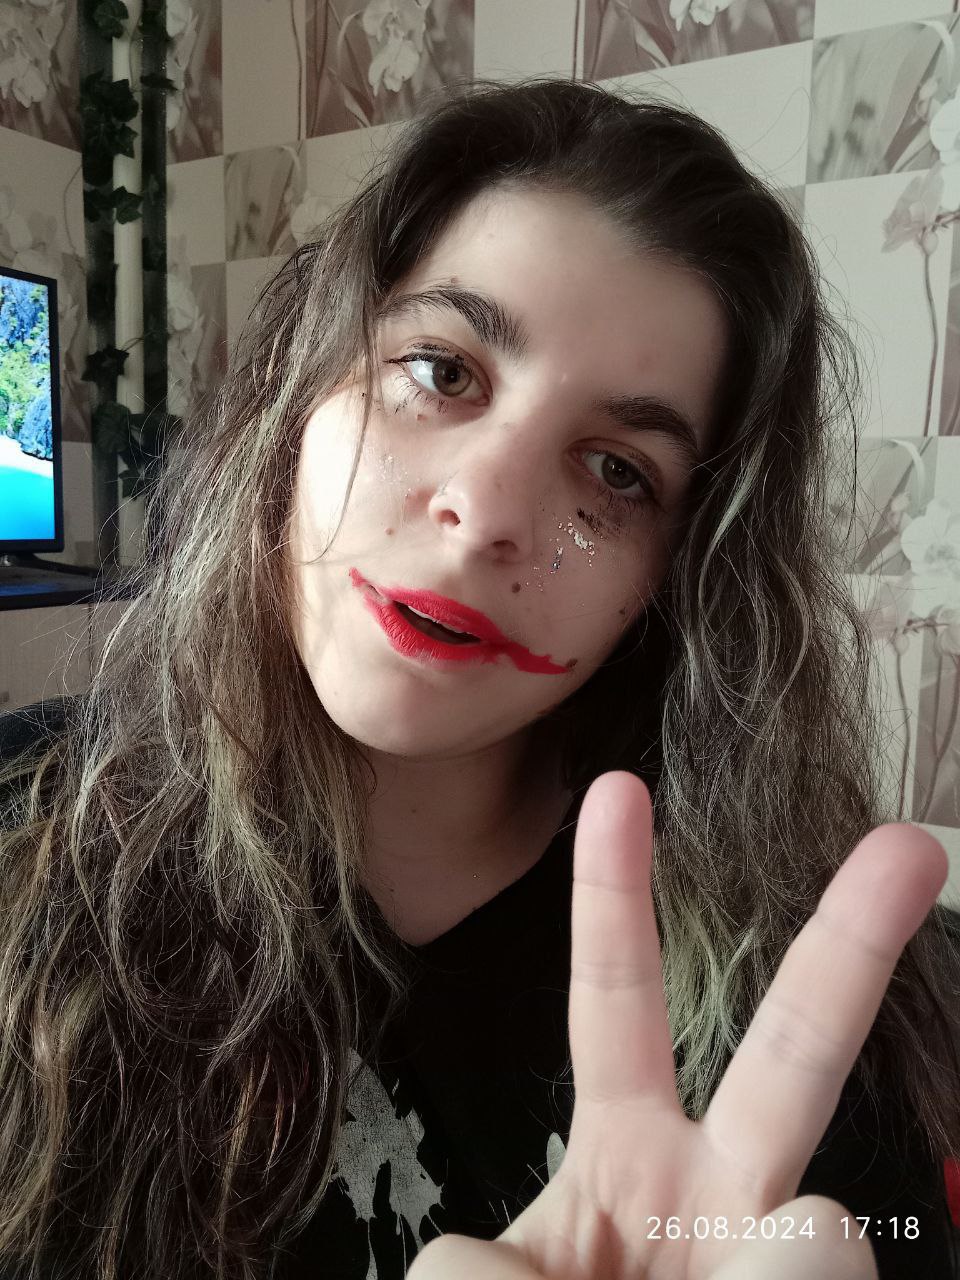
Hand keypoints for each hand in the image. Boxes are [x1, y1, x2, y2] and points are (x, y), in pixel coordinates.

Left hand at [407, 770, 948, 1279]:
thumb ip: (478, 1274)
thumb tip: (531, 1261)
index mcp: (628, 1153)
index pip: (617, 1000)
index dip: (614, 895)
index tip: (619, 787)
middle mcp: (724, 1196)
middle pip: (800, 1051)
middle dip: (855, 944)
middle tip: (915, 845)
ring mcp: (779, 1259)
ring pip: (822, 1240)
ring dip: (756, 1276)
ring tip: (704, 1279)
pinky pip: (812, 1270)